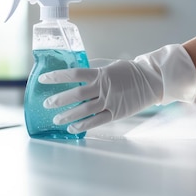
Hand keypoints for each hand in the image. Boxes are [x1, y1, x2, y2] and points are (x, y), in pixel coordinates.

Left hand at [38, 44, 195, 133]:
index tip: (44, 79)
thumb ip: (94, 71)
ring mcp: (110, 102)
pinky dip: (84, 125)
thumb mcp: (110, 67)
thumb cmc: (130, 72)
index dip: (57, 77)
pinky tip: (73, 128)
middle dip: (59, 100)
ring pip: (84, 110)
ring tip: (56, 120)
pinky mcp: (116, 113)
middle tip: (46, 104)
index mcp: (100, 74)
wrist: (152, 81)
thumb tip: (76, 74)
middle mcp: (103, 88)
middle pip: (76, 95)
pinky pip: (97, 121)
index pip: (74, 75)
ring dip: (68, 115)